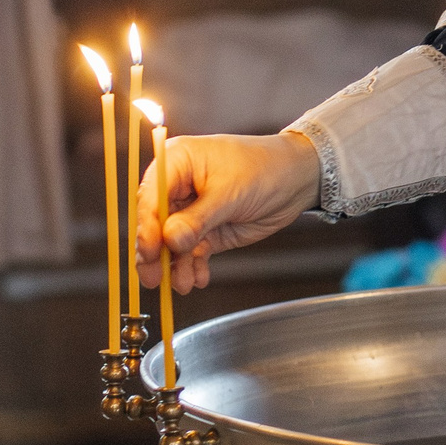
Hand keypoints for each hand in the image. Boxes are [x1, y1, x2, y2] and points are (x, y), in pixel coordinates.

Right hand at [138, 131, 323, 292]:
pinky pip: (190, 251)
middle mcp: (178, 185)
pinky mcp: (205, 229)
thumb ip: (198, 219)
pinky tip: (198, 278)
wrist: (298, 177)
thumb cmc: (265, 168)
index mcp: (177, 161)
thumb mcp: (230, 193)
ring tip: (184, 283)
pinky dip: (192, 267)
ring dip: (175, 265)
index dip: (147, 226)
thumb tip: (169, 240)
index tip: (150, 251)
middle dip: (156, 253)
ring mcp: (191, 210)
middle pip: (155, 223)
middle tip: (155, 278)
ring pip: (171, 243)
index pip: (150, 197)